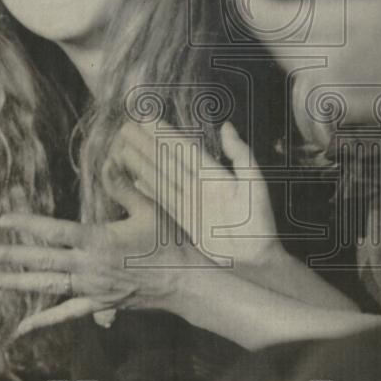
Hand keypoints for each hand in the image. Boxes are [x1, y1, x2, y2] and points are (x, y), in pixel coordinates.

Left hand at [0, 163, 199, 334]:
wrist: (185, 281)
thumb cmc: (170, 242)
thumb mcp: (149, 209)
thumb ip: (124, 188)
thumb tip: (109, 164)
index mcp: (98, 240)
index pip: (54, 232)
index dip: (26, 225)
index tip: (4, 219)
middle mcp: (89, 266)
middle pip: (41, 261)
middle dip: (9, 257)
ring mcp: (91, 289)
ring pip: (46, 287)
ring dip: (16, 284)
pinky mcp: (98, 305)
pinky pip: (65, 315)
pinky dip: (41, 322)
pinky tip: (21, 328)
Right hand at [111, 118, 281, 265]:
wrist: (255, 262)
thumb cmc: (260, 224)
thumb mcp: (254, 184)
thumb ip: (240, 154)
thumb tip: (226, 126)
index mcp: (214, 174)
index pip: (184, 148)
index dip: (165, 133)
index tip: (147, 118)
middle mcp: (198, 186)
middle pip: (166, 161)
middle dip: (146, 144)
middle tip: (125, 128)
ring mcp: (190, 204)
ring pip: (160, 179)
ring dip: (141, 164)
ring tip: (121, 150)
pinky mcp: (184, 223)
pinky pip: (162, 202)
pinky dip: (147, 191)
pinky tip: (133, 180)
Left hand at [243, 0, 380, 148]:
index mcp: (335, 31)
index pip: (271, 18)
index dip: (249, 0)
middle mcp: (324, 66)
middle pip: (275, 40)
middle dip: (267, 16)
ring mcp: (331, 91)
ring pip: (287, 61)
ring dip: (284, 38)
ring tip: (294, 17)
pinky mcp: (340, 108)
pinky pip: (305, 81)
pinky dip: (302, 60)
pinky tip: (320, 47)